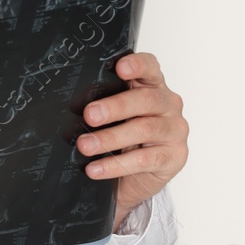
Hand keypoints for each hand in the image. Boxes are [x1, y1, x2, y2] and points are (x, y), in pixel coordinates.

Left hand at [77, 52, 188, 230]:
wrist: (134, 179)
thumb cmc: (121, 140)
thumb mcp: (111, 118)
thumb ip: (101, 103)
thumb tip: (70, 104)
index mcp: (152, 86)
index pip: (150, 67)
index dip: (138, 65)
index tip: (121, 67)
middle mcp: (168, 104)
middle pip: (146, 99)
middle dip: (115, 107)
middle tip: (89, 115)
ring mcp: (174, 131)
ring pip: (144, 129)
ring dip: (110, 138)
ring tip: (85, 146)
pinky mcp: (174, 157)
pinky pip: (144, 159)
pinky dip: (116, 165)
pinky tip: (95, 169)